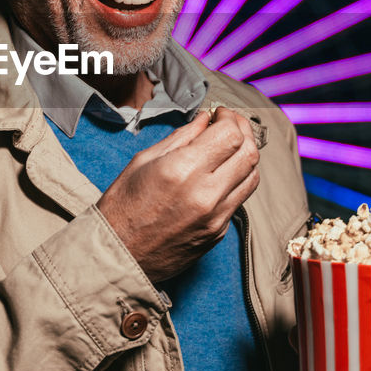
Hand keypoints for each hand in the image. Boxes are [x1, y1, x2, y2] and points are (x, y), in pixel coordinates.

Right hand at [98, 107, 259, 281]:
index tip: (220, 114)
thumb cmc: (122, 208)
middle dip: (244, 131)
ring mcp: (216, 217)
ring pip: (252, 176)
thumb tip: (205, 120)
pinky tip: (221, 173)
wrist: (117, 256)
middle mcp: (205, 194)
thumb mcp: (144, 161)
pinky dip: (236, 180)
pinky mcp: (218, 233)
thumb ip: (181, 137)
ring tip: (230, 147)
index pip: (230, 134)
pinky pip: (240, 199)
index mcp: (182, 170)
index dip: (230, 118)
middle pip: (249, 153)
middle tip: (231, 124)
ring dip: (246, 155)